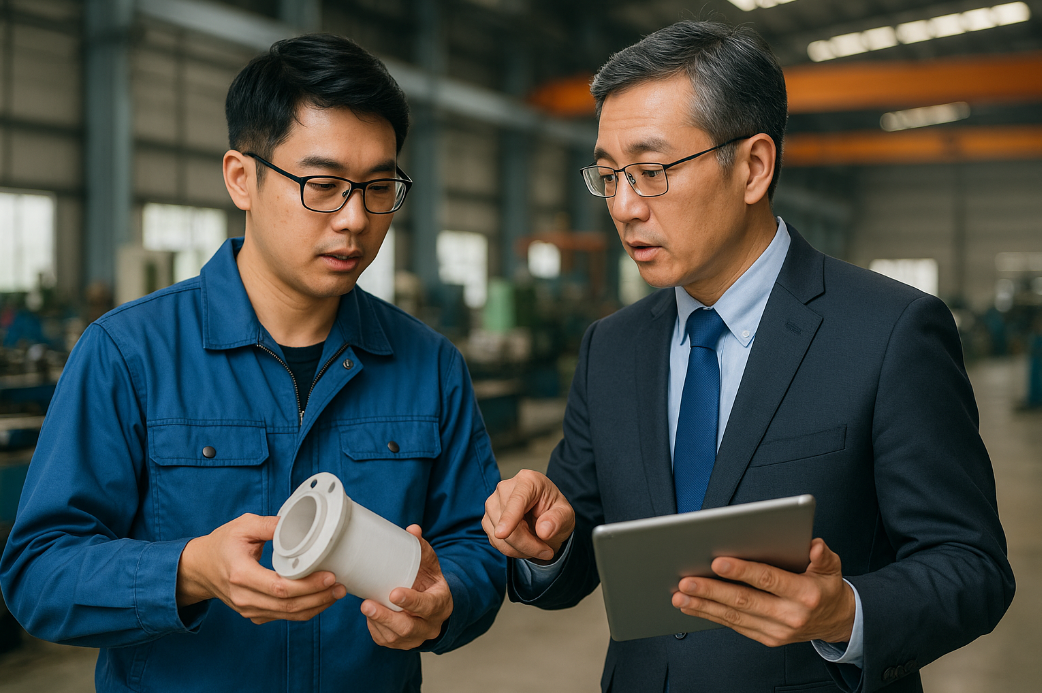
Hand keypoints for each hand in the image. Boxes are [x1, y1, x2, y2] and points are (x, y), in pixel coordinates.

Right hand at [177, 513, 345, 624]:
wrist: (199, 569)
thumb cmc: (221, 545)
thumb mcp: (242, 526)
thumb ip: (269, 524)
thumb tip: (297, 522)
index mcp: (241, 574)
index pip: (279, 587)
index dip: (308, 585)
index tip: (329, 576)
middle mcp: (244, 597)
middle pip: (288, 605)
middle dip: (319, 597)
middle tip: (340, 586)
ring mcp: (249, 609)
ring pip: (288, 615)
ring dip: (316, 606)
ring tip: (336, 593)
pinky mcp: (254, 614)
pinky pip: (283, 617)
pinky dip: (305, 610)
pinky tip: (320, 599)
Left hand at [361, 525, 453, 649]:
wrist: (433, 606)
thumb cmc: (429, 582)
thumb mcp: (430, 565)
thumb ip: (421, 548)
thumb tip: (412, 529)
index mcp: (441, 604)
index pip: (428, 606)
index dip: (411, 601)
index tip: (394, 593)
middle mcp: (430, 625)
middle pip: (408, 627)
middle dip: (386, 617)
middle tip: (367, 604)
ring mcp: (416, 638)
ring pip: (395, 637)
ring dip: (377, 622)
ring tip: (365, 606)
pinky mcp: (402, 644)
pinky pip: (386, 640)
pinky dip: (375, 628)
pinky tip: (369, 615)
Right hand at [482, 469, 574, 562]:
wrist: (546, 518)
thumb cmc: (555, 512)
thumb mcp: (566, 515)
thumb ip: (558, 520)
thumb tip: (543, 531)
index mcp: (528, 481)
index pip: (516, 500)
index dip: (509, 518)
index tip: (502, 534)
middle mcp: (505, 488)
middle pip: (507, 523)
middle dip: (527, 544)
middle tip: (546, 551)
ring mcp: (493, 503)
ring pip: (498, 535)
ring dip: (519, 549)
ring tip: (537, 547)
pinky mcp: (487, 518)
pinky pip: (495, 541)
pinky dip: (511, 550)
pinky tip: (524, 545)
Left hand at [671, 538, 854, 646]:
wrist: (837, 621)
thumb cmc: (826, 587)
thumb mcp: (832, 567)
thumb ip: (823, 554)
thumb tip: (813, 545)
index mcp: (804, 594)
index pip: (768, 579)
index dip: (742, 571)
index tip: (717, 562)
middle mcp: (789, 616)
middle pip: (744, 601)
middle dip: (711, 591)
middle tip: (686, 581)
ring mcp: (777, 631)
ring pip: (734, 617)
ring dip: (704, 607)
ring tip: (680, 596)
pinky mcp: (767, 638)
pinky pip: (735, 626)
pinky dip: (712, 616)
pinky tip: (692, 607)